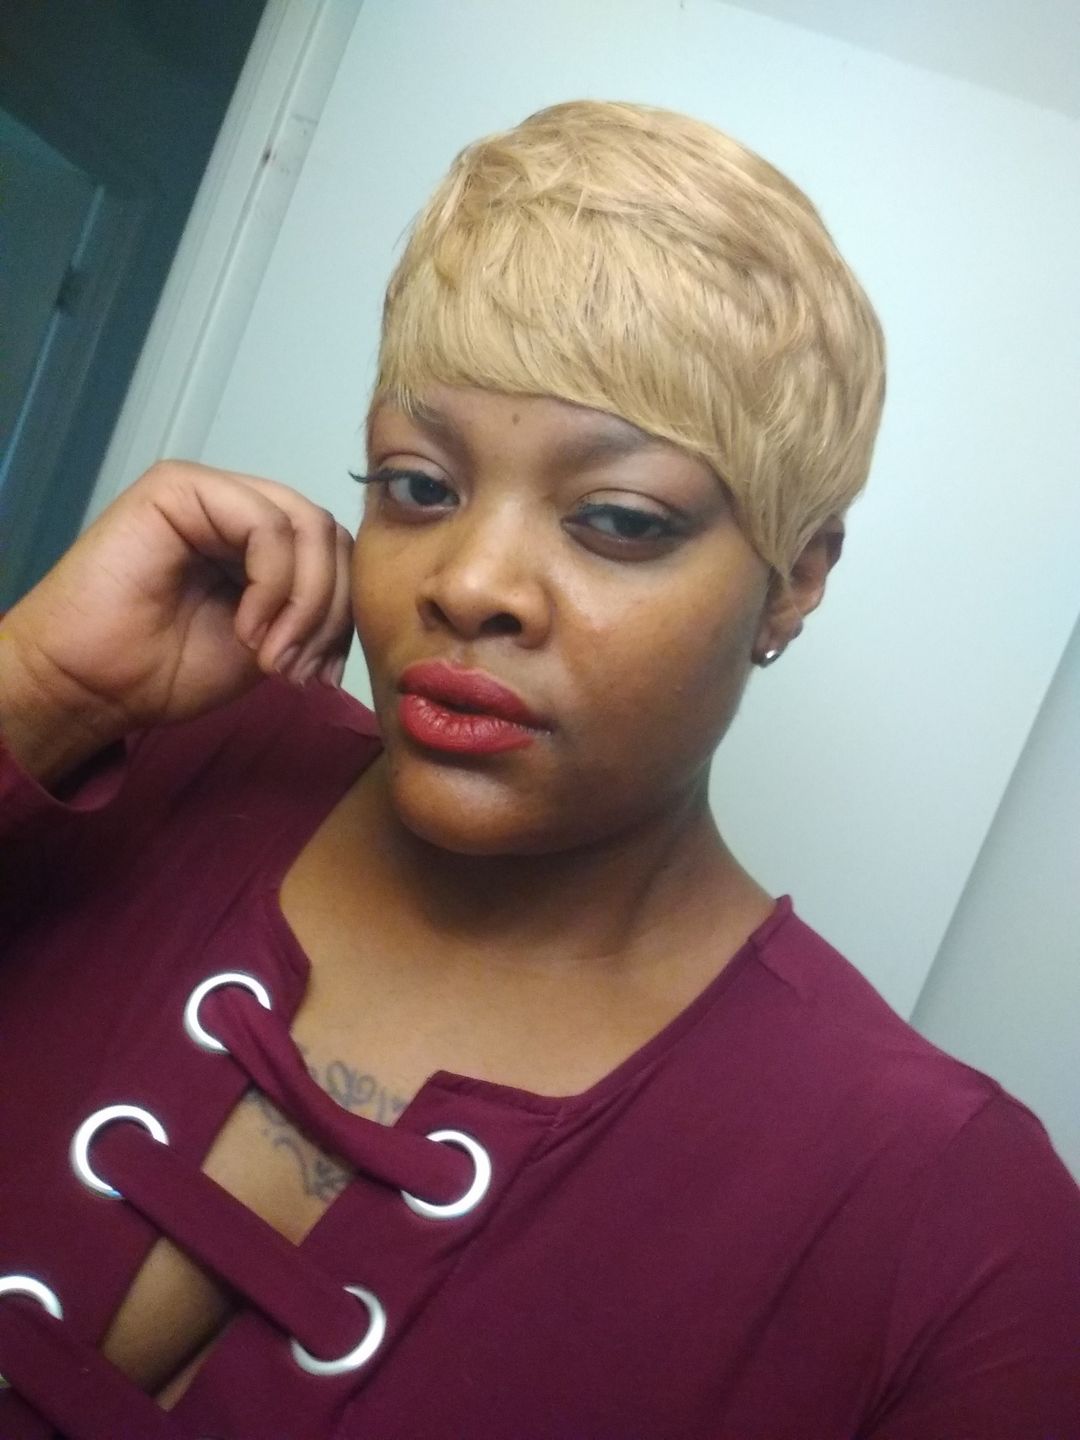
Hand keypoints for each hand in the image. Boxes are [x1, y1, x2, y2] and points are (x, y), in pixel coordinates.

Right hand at [0, 460, 353, 776]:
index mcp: (261, 543)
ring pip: (307, 526)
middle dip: (329, 612)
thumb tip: (369, 609)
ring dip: (304, 603)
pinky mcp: (180, 487)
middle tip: (300, 668)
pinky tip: (248, 629)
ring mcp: (210, 493)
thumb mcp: (269, 642)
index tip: (321, 674)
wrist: (92, 686)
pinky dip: (273, 584)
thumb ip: (313, 612)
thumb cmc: (164, 669)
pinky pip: (266, 524)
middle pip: (329, 536)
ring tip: (271, 655)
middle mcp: (239, 508)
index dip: (343, 613)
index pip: (336, 553)